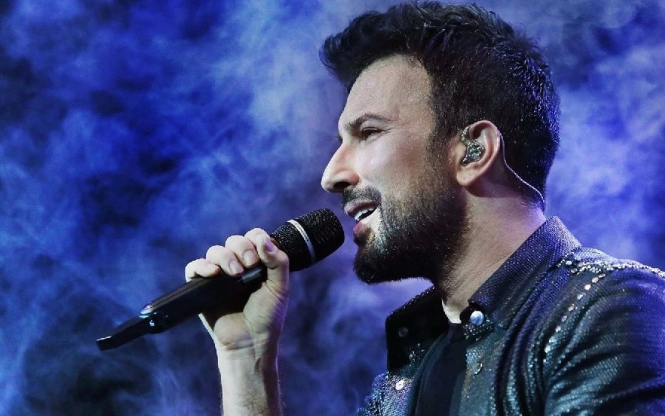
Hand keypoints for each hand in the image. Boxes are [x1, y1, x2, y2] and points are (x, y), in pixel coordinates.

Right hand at [185, 228, 289, 357]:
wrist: (250, 341)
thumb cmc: (267, 316)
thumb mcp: (280, 288)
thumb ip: (278, 262)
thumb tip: (264, 239)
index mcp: (257, 261)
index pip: (253, 236)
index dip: (256, 240)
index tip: (260, 257)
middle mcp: (237, 264)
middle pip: (233, 240)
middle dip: (241, 248)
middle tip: (249, 265)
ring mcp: (219, 275)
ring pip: (215, 251)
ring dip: (225, 257)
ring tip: (235, 273)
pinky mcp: (202, 287)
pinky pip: (194, 267)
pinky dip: (202, 266)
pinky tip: (213, 273)